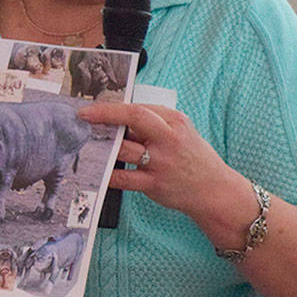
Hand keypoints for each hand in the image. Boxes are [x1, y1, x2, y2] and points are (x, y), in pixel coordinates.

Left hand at [77, 102, 245, 225]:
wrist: (213, 190)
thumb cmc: (192, 157)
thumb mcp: (181, 131)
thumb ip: (155, 123)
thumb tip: (118, 116)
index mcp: (175, 121)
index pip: (140, 108)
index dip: (112, 107)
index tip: (92, 108)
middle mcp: (169, 139)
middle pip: (135, 119)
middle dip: (106, 115)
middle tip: (83, 116)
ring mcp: (161, 162)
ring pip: (125, 150)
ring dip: (104, 146)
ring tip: (87, 143)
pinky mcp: (154, 184)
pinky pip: (124, 178)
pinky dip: (108, 175)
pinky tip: (98, 170)